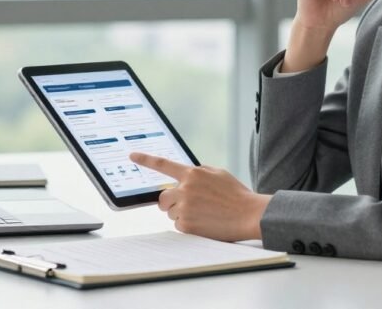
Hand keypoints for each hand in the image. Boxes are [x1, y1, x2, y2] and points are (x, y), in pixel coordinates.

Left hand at [129, 152, 271, 241]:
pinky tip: (205, 222)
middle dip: (170, 202)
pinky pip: (178, 225)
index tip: (132, 155)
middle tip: (184, 205)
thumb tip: (183, 178)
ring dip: (182, 213)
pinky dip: (189, 225)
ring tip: (204, 213)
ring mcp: (184, 207)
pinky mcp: (186, 225)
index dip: (145, 159)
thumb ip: (198, 173)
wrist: (249, 214)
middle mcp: (185, 189)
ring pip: (171, 212)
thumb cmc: (235, 194)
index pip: (163, 164)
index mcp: (192, 173)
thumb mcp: (218, 174)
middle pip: (163, 197)